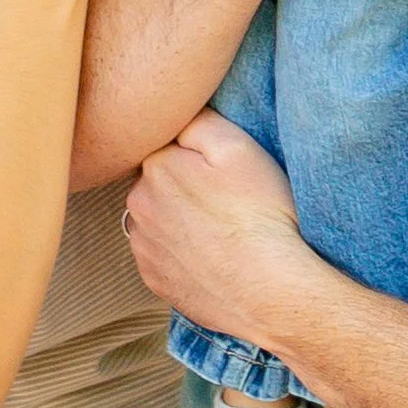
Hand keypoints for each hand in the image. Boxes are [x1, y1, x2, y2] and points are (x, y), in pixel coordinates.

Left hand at [126, 111, 311, 333]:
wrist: (269, 290)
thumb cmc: (258, 215)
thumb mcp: (237, 147)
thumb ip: (197, 121)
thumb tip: (178, 117)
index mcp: (156, 167)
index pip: (167, 145)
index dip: (196, 154)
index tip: (220, 170)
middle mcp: (138, 205)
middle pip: (158, 182)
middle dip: (183, 185)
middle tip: (225, 199)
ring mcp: (143, 246)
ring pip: (157, 218)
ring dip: (178, 219)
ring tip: (219, 229)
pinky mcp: (154, 279)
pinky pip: (161, 253)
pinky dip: (179, 251)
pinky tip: (211, 255)